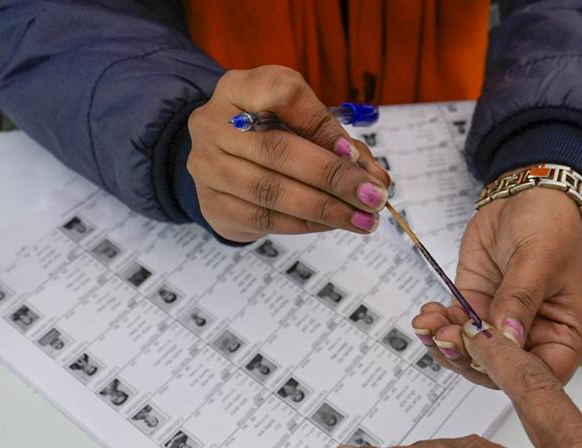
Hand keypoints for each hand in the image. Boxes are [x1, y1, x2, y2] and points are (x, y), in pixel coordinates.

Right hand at [186, 66, 390, 241]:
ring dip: (326, 209)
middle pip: (278, 149)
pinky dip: (306, 224)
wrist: (221, 161)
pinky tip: (333, 224)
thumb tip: (374, 178)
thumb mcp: (299, 119)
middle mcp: (213, 123)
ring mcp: (207, 166)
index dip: (323, 127)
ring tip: (363, 219)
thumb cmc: (270, 133)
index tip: (356, 155)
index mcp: (239, 88)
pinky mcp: (212, 205)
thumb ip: (336, 140)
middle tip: (374, 197)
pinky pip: (265, 219)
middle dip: (334, 177)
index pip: (285, 95)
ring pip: (272, 191)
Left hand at [411, 187, 581, 387]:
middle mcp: (532, 338)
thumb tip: (506, 337)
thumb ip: (520, 301)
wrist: (524, 195)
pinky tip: (428, 313)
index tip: (483, 354)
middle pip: (497, 370)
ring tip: (429, 323)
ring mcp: (500, 325)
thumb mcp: (538, 261)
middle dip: (466, 357)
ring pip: (469, 353)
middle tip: (445, 337)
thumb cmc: (549, 226)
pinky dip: (436, 326)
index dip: (510, 373)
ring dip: (444, 343)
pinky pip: (453, 329)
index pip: (539, 374)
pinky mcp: (475, 309)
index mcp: (563, 336)